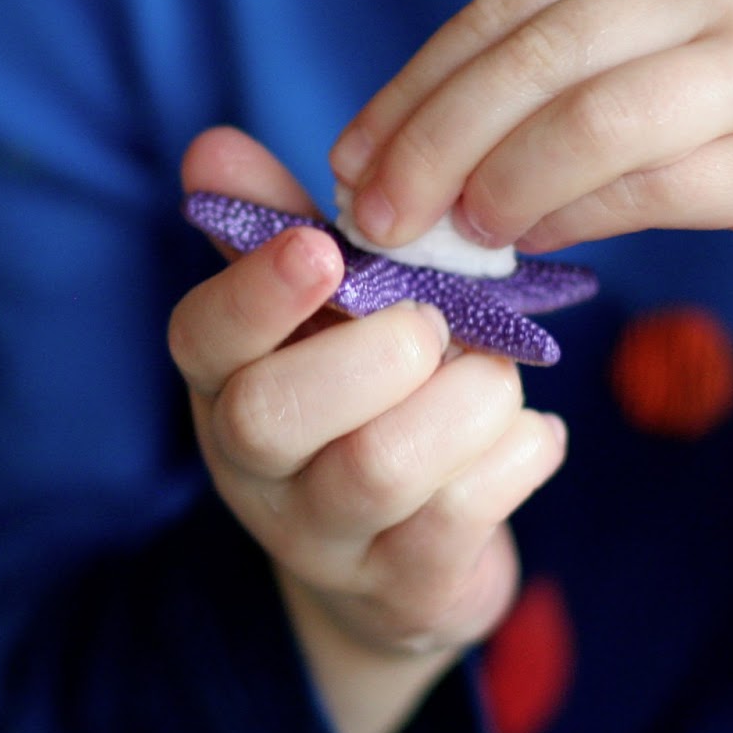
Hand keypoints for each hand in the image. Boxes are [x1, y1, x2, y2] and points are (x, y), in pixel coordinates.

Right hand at [169, 128, 567, 732]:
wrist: (397, 565)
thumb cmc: (361, 403)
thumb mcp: (319, 317)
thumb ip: (276, 231)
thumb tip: (210, 145)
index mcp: (227, 382)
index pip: (202, 338)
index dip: (255, 292)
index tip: (322, 248)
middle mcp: (255, 469)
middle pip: (272, 415)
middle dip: (376, 351)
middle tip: (437, 324)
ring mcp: (325, 538)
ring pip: (378, 467)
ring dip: (465, 400)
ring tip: (493, 378)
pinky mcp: (404, 587)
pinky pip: (461, 517)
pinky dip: (519, 454)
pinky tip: (530, 434)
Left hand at [330, 0, 732, 340]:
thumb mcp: (691, 22)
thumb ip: (581, 58)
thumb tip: (435, 148)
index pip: (507, 6)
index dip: (417, 86)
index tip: (353, 153)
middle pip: (531, 59)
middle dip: (430, 144)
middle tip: (374, 215)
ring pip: (584, 122)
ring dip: (495, 187)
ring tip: (448, 237)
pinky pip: (651, 183)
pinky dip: (574, 217)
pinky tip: (531, 241)